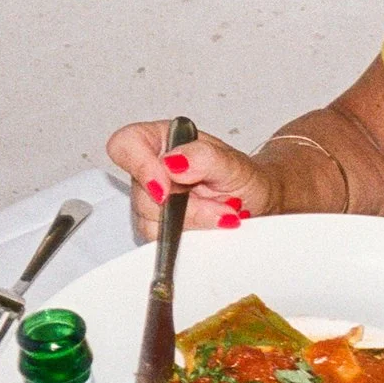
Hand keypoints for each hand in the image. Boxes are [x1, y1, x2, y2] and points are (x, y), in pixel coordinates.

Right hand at [105, 121, 261, 241]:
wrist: (256, 203)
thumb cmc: (244, 177)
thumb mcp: (234, 164)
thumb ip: (204, 158)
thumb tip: (174, 162)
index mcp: (163, 140)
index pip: (126, 145)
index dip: (139, 167)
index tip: (166, 189)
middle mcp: (152, 168)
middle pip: (139, 193)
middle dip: (182, 207)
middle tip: (218, 207)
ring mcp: (152, 200)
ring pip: (148, 223)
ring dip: (189, 225)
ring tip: (218, 215)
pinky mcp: (158, 228)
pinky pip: (159, 242)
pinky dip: (187, 239)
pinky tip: (207, 228)